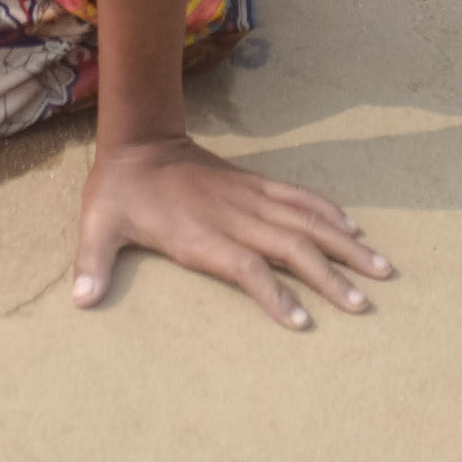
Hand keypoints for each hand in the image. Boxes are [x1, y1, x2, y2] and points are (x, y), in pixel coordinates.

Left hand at [73, 136, 393, 328]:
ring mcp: (246, 196)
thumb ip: (92, 262)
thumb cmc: (119, 191)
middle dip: (329, 275)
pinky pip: (297, 196)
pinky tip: (354, 229)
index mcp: (199, 231)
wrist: (137, 139)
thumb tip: (80, 301)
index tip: (301, 322)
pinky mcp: (253, 184)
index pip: (246, 266)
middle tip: (364, 305)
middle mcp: (232, 215)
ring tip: (381, 269)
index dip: (274, 294)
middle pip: (290, 245)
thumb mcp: (98, 223)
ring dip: (343, 243)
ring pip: (304, 219)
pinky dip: (327, 211)